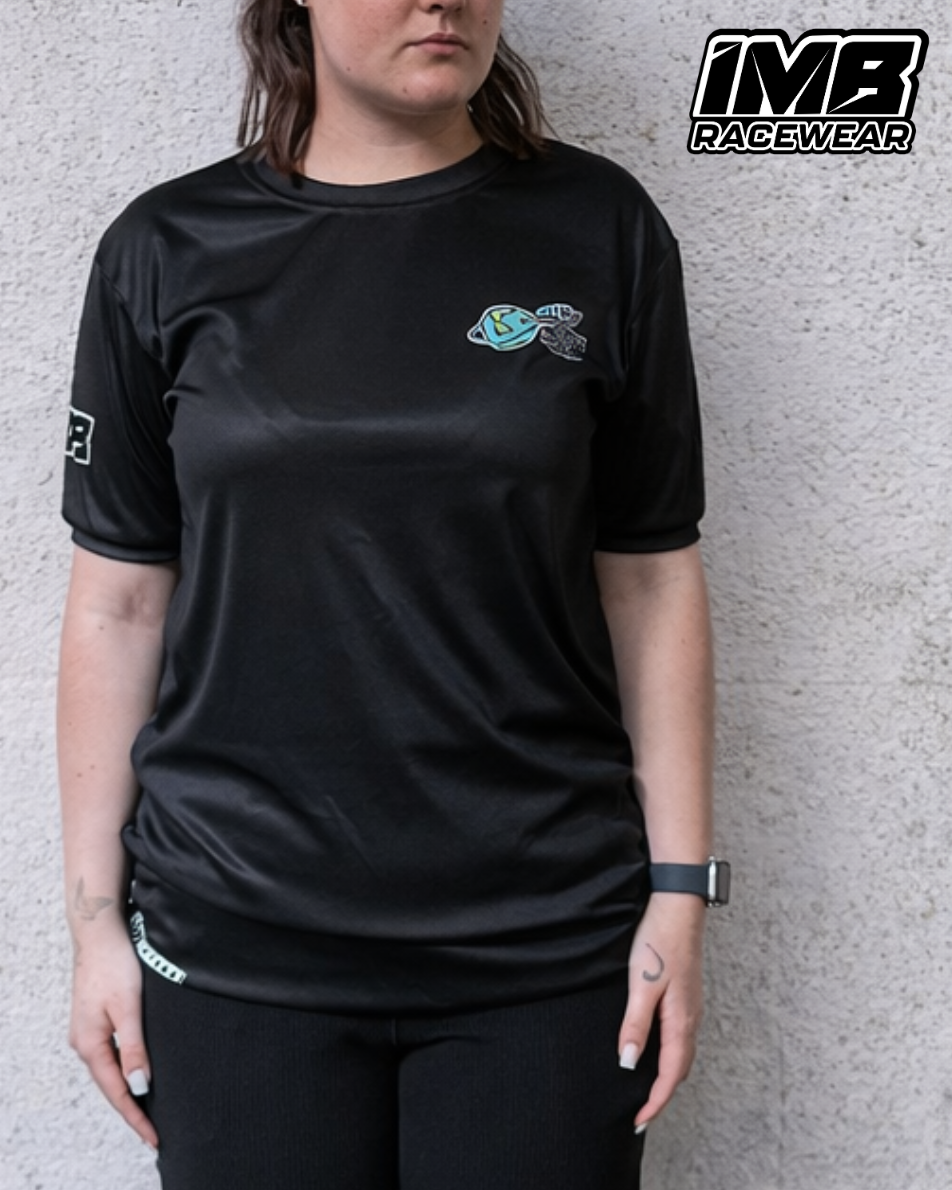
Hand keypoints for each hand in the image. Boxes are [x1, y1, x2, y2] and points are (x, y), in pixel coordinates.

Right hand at [69, 916, 157, 1149]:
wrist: (99, 933)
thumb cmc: (115, 965)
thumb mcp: (129, 1008)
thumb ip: (134, 1048)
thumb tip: (139, 1088)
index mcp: (90, 1045)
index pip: (116, 1092)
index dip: (136, 1117)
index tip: (154, 1139)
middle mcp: (84, 1043)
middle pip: (111, 1086)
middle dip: (132, 1111)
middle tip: (155, 1133)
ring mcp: (88, 1032)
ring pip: (110, 1071)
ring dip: (128, 1092)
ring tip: (149, 1111)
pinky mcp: (95, 1020)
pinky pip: (111, 1055)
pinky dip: (125, 1070)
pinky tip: (137, 1074)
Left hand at [617, 893, 704, 1129]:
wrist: (678, 904)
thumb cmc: (658, 940)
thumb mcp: (640, 984)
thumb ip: (635, 1025)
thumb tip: (629, 1064)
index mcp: (681, 1020)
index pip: (671, 1074)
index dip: (655, 1101)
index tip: (638, 1121)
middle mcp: (691, 1018)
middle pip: (680, 1069)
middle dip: (662, 1094)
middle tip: (640, 1113)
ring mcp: (690, 1006)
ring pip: (681, 1052)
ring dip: (666, 1075)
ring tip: (645, 1089)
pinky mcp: (685, 994)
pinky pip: (679, 1036)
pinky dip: (668, 1054)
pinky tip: (652, 1049)